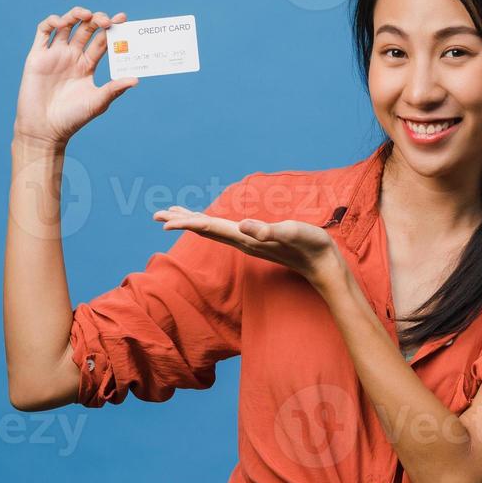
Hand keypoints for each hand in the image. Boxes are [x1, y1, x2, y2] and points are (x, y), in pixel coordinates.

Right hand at [13, 6, 136, 149]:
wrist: (44, 129)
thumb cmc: (72, 118)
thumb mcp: (97, 102)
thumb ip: (114, 89)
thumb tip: (136, 79)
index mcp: (87, 65)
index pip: (102, 41)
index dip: (112, 29)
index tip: (123, 19)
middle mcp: (72, 57)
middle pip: (86, 29)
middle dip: (97, 20)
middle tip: (106, 20)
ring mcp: (55, 54)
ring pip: (66, 25)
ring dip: (76, 15)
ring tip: (87, 15)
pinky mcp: (37, 56)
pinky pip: (43, 32)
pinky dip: (52, 22)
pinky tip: (61, 23)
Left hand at [154, 205, 345, 289]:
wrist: (324, 266)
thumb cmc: (311, 246)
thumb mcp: (292, 233)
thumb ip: (268, 231)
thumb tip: (244, 227)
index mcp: (246, 237)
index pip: (210, 228)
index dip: (187, 223)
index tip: (164, 222)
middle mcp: (243, 241)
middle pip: (206, 230)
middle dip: (182, 222)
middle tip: (157, 216)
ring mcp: (249, 242)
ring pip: (214, 231)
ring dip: (194, 223)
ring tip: (175, 217)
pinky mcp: (256, 242)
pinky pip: (225, 232)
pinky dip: (211, 225)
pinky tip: (211, 224)